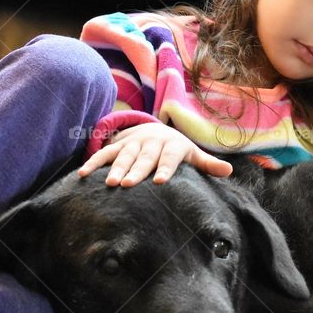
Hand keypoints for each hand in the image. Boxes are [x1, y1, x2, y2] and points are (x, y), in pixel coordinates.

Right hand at [77, 123, 232, 186]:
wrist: (157, 128)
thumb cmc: (177, 149)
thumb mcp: (193, 153)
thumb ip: (207, 164)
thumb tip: (229, 171)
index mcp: (173, 145)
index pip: (170, 158)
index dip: (165, 168)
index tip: (160, 181)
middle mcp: (152, 142)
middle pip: (144, 158)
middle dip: (136, 171)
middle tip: (127, 185)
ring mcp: (134, 143)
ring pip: (124, 155)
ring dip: (115, 168)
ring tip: (108, 183)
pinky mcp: (118, 145)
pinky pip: (104, 154)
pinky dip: (93, 163)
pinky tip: (82, 175)